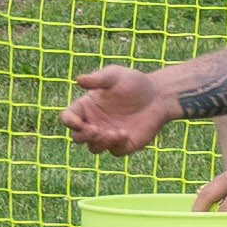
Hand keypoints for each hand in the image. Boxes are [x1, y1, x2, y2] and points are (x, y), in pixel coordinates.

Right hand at [60, 65, 175, 156]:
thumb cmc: (133, 82)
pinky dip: (117, 145)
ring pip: (94, 148)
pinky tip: (125, 133)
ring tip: (113, 132)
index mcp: (86, 107)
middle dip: (84, 136)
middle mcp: (93, 123)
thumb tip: (78, 80)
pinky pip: (114, 151)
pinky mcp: (123, 145)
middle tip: (96, 130)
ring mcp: (107, 136)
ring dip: (99, 142)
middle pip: (77, 137)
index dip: (69, 122)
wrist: (158, 96)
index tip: (78, 122)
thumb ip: (97, 79)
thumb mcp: (115, 76)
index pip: (68, 118)